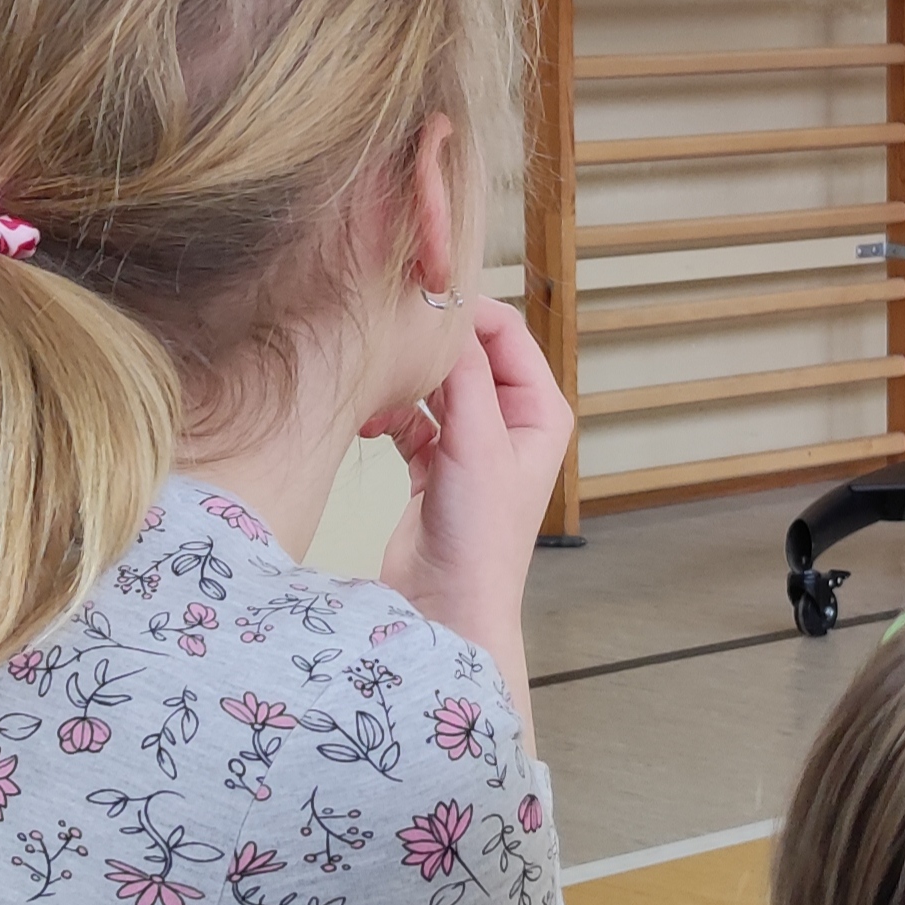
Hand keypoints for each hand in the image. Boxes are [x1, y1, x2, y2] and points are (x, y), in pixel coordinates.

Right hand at [366, 297, 571, 746]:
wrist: (449, 609)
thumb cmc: (479, 537)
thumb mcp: (477, 441)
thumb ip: (464, 372)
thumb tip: (445, 309)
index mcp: (540, 410)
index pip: (505, 332)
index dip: (467, 309)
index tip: (420, 295)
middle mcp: (510, 422)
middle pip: (468, 354)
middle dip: (429, 344)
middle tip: (387, 329)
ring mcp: (471, 444)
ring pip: (435, 386)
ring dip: (404, 382)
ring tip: (371, 379)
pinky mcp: (435, 466)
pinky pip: (409, 420)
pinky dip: (387, 415)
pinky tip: (364, 422)